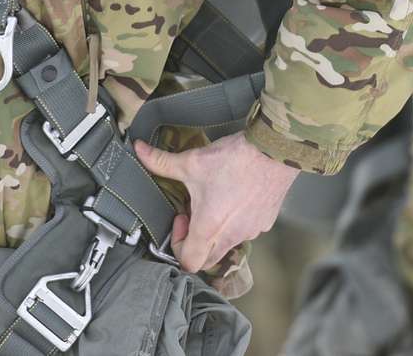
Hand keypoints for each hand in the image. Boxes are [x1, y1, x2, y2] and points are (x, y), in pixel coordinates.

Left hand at [134, 132, 297, 272]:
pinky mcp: (266, 222)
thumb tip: (138, 150)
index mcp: (210, 228)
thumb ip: (160, 161)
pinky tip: (235, 194)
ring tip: (215, 199)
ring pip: (228, 243)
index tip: (180, 217)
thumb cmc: (235, 159)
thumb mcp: (192, 161)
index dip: (177, 245)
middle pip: (207, 258)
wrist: (275, 150)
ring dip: (217, 229)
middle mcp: (232, 236)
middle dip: (196, 241)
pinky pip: (247, 230)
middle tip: (194, 212)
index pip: (188, 262)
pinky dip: (237, 220)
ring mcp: (252, 231)